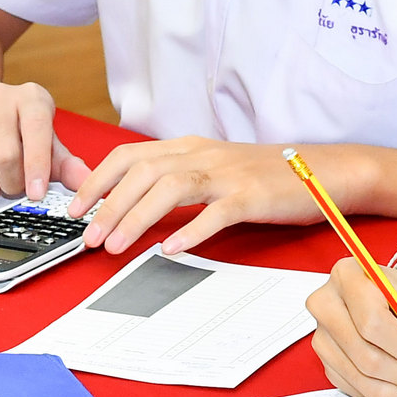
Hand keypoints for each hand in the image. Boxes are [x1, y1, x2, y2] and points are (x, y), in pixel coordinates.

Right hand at [0, 80, 89, 201]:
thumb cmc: (17, 126)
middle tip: (13, 189)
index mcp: (31, 97)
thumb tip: (86, 183)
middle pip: (4, 157)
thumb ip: (65, 163)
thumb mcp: (45, 138)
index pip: (36, 133)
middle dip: (11, 185)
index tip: (35, 194)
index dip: (37, 168)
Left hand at [69, 136, 323, 257]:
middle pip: (143, 172)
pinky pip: (216, 212)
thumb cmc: (265, 174)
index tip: (75, 206)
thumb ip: (176, 178)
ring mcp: (228, 174)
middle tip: (87, 237)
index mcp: (189, 147)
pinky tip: (172, 249)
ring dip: (137, 217)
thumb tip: (131, 203)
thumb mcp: (213, 167)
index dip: (98, 180)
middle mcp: (203, 155)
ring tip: (115, 246)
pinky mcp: (252, 196)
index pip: (130, 156)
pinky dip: (191, 230)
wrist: (321, 171)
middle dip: (108, 205)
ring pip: (171, 188)